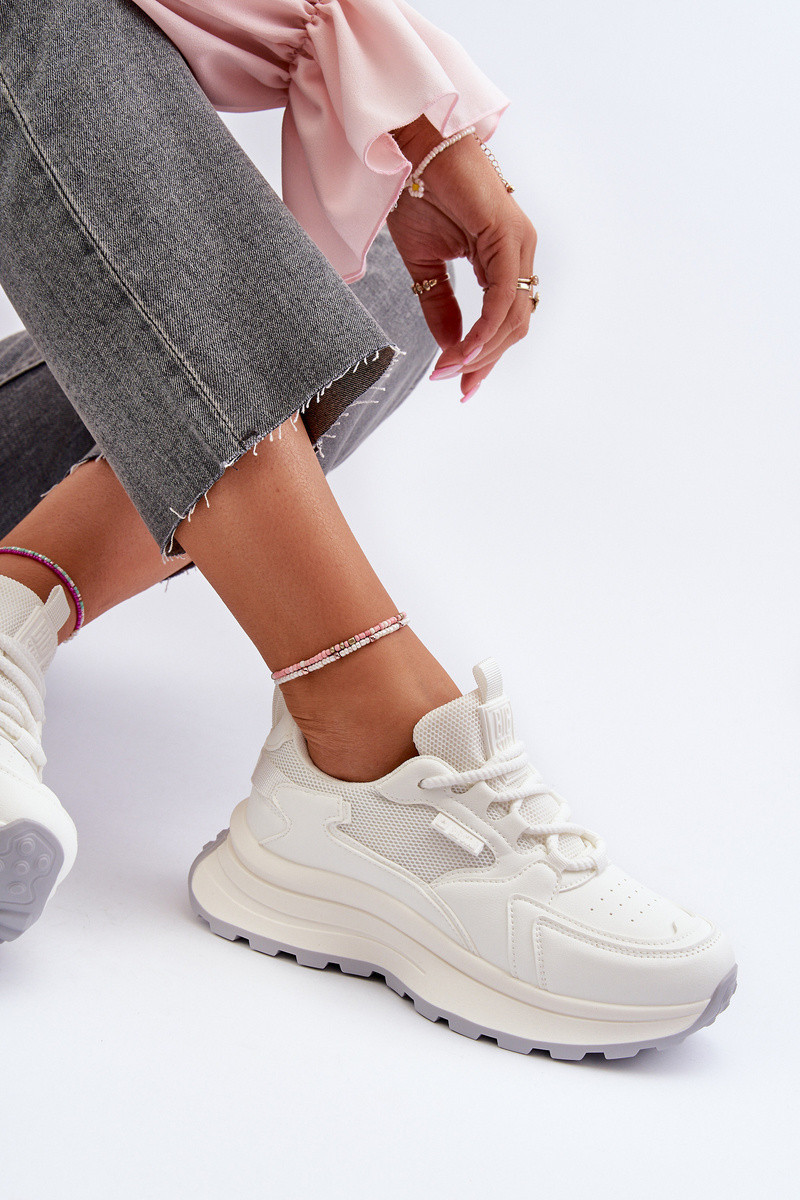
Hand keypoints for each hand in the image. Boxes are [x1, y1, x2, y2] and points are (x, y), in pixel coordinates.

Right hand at [386, 114, 536, 399]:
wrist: (412, 147)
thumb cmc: (417, 191)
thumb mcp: (425, 264)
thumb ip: (440, 306)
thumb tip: (451, 348)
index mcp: (504, 257)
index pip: (504, 320)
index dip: (485, 355)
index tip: (461, 384)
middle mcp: (520, 251)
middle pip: (513, 325)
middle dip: (485, 361)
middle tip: (455, 384)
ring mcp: (519, 242)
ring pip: (512, 316)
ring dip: (482, 350)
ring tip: (451, 369)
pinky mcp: (508, 234)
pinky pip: (502, 295)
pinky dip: (486, 327)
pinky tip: (466, 349)